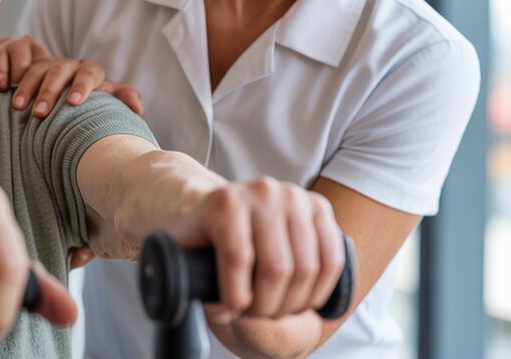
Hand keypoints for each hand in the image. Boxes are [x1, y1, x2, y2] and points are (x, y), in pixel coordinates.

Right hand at [0, 36, 142, 117]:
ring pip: (32, 65)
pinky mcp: (8, 48)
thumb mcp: (91, 97)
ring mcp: (33, 53)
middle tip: (40, 114)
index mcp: (82, 70)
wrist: (27, 71)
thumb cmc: (65, 92)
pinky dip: (1, 71)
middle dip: (50, 91)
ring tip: (18, 107)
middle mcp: (59, 61)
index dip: (84, 86)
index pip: (90, 72)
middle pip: (59, 70)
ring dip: (25, 85)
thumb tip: (139, 109)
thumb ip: (115, 99)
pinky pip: (5, 55)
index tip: (74, 104)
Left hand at [172, 178, 344, 322]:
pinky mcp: (319, 206)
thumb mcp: (185, 247)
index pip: (237, 259)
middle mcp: (262, 192)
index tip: (231, 314)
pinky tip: (303, 300)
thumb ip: (179, 270)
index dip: (236, 298)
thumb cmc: (206, 235)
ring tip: (277, 311)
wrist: (232, 207)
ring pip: (306, 268)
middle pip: (276, 268)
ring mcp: (294, 196)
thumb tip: (196, 297)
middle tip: (258, 317)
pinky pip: (331, 259)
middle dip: (268, 305)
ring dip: (295, 302)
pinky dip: (320, 289)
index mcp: (225, 200)